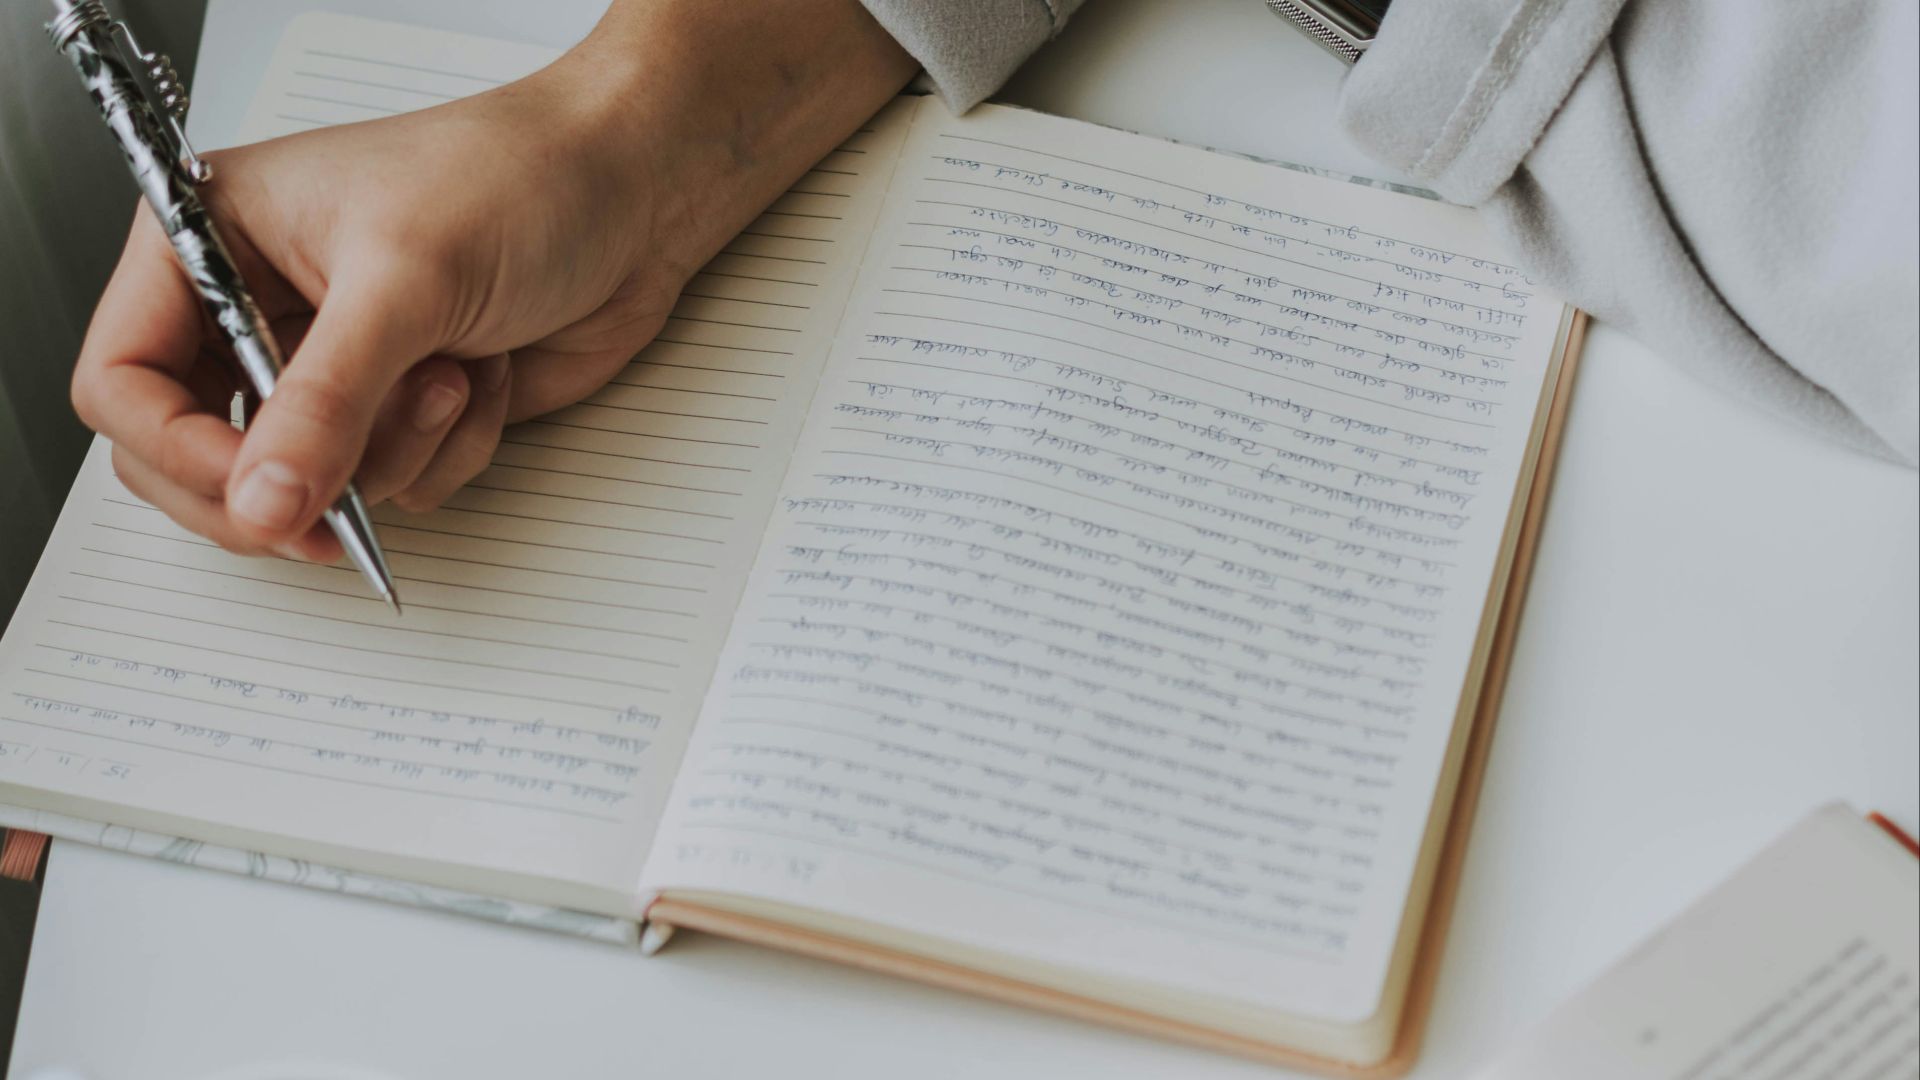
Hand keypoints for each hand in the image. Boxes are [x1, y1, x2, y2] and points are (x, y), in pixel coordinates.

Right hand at [72, 0, 913, 560]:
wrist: (637, 194)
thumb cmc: (520, 179)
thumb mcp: (405, 283)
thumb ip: (324, 404)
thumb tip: (261, 503)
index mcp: (212, 241)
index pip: (125, 381)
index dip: (179, 454)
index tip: (257, 490)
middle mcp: (260, 309)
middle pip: (201, 460)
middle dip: (287, 481)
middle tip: (342, 494)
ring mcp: (335, 367)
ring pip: (313, 485)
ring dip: (398, 448)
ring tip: (452, 368)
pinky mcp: (406, 408)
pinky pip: (397, 485)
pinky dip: (451, 448)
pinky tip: (483, 375)